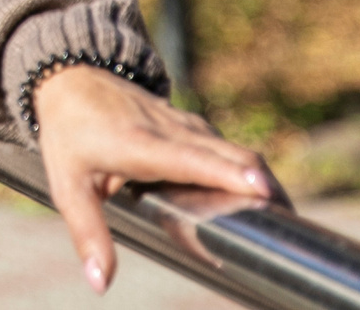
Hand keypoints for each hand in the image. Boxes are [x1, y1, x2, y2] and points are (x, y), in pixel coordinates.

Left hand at [32, 65, 282, 293]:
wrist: (70, 76)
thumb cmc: (68, 134)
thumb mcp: (67, 186)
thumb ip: (88, 234)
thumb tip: (100, 284)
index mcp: (142, 145)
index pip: (194, 159)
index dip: (231, 174)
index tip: (264, 194)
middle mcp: (171, 130)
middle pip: (231, 155)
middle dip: (266, 187)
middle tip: (291, 227)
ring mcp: (185, 123)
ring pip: (235, 150)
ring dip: (263, 180)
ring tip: (287, 219)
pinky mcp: (192, 124)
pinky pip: (227, 148)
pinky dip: (249, 171)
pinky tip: (263, 199)